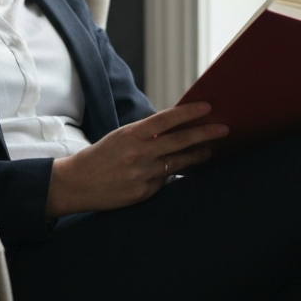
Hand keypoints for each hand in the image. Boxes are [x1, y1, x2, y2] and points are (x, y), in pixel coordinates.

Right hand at [45, 102, 228, 217]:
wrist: (77, 183)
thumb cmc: (101, 156)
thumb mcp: (120, 137)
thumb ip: (146, 134)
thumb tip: (175, 128)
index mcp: (130, 135)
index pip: (165, 120)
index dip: (188, 113)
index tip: (207, 107)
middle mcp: (138, 154)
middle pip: (179, 142)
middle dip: (204, 135)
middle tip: (224, 129)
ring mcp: (141, 175)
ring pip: (177, 163)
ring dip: (196, 156)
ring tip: (209, 151)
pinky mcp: (142, 193)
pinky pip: (163, 182)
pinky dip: (168, 176)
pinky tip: (170, 173)